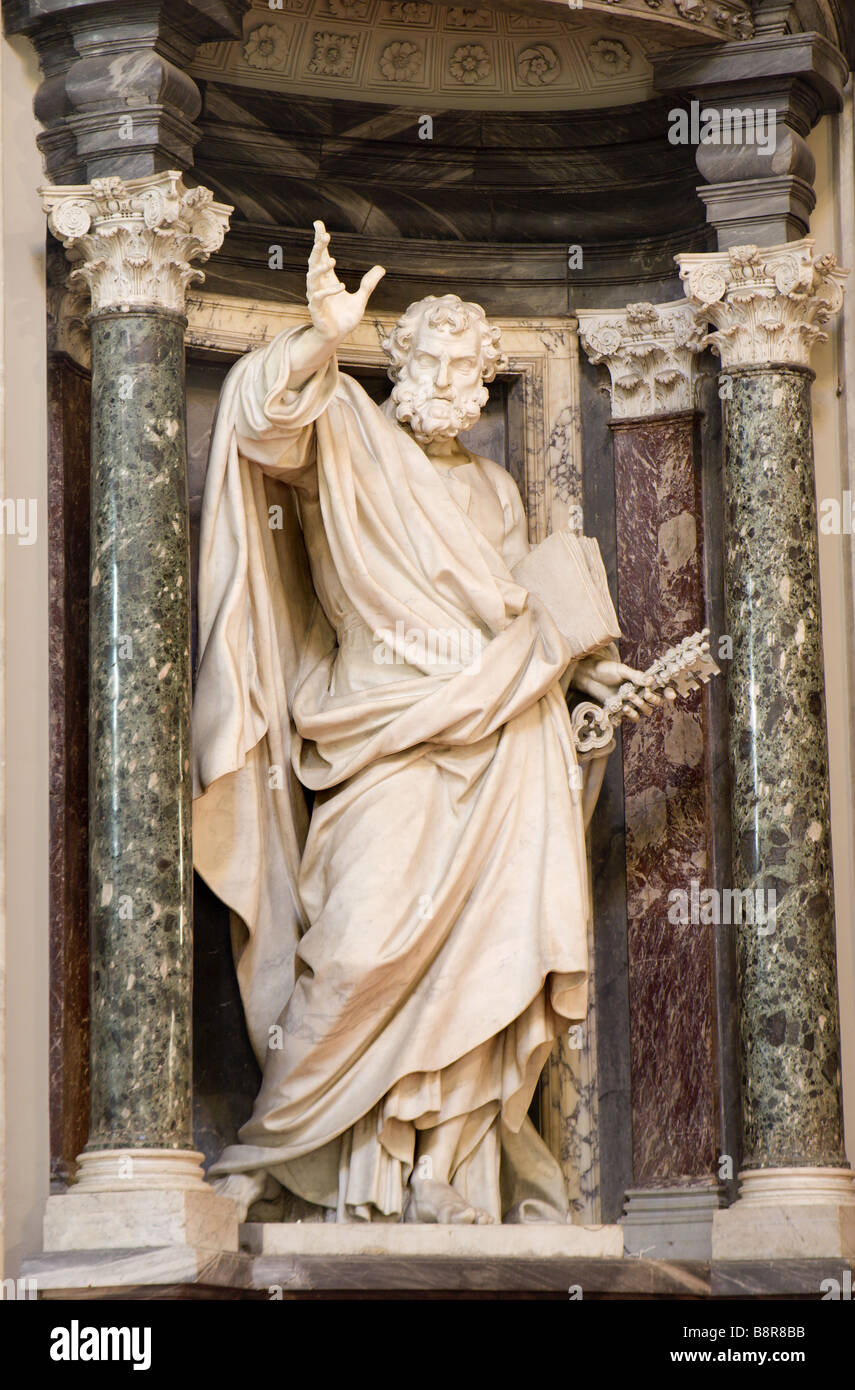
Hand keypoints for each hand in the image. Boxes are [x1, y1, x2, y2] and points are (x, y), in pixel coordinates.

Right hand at [307, 220, 384, 343]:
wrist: (337, 338)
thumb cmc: (345, 318)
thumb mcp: (361, 299)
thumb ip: (368, 284)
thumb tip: (381, 268)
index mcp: (327, 279)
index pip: (322, 255)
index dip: (320, 240)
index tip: (318, 224)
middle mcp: (319, 285)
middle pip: (314, 261)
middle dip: (318, 248)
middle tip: (323, 235)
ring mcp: (316, 297)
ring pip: (313, 277)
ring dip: (321, 268)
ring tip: (332, 260)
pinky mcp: (316, 310)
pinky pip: (319, 297)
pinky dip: (329, 291)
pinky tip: (341, 286)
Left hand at [572, 645, 675, 721]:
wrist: (588, 676)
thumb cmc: (606, 669)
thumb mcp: (621, 670)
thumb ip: (635, 676)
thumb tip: (650, 681)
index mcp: (643, 682)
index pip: (660, 689)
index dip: (668, 693)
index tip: (671, 694)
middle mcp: (640, 693)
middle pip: (655, 702)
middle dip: (653, 699)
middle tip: (645, 693)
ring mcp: (631, 703)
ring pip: (646, 711)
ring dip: (640, 705)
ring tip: (629, 696)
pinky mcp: (622, 710)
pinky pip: (633, 717)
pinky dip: (631, 714)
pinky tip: (624, 707)